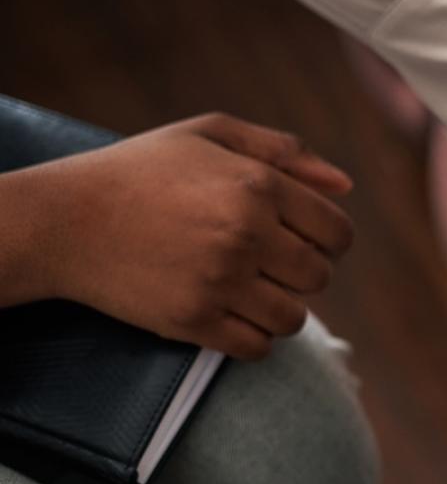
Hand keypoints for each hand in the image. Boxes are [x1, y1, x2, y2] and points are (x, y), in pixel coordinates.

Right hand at [8, 113, 352, 357]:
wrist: (64, 220)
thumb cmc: (143, 171)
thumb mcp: (209, 135)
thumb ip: (283, 151)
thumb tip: (344, 185)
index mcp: (257, 185)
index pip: (337, 233)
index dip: (327, 240)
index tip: (299, 240)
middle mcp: (245, 233)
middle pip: (319, 277)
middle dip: (301, 274)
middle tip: (266, 263)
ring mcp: (220, 280)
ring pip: (294, 318)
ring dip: (279, 309)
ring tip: (249, 290)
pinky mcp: (194, 320)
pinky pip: (258, 348)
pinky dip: (252, 338)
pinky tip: (230, 315)